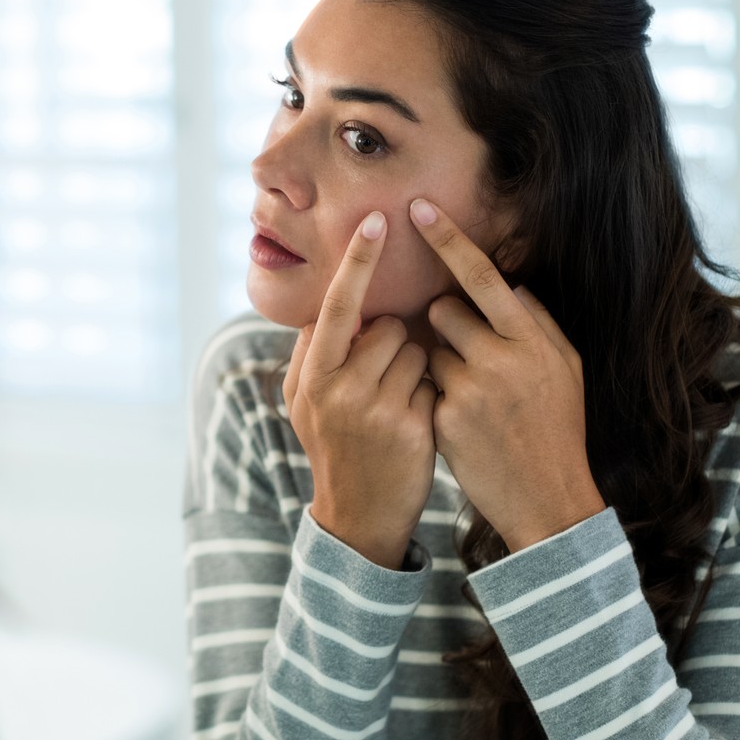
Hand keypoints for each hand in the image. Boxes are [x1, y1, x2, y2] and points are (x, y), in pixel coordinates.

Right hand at [283, 211, 437, 569]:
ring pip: (415, 349)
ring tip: (395, 405)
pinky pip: (433, 379)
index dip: (358, 262)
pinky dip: (430, 391)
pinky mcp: (411, 427)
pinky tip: (413, 423)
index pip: (337, 305)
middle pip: (386, 326)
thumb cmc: (336, 446)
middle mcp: (338, 390)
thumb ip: (316, 353)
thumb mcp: (306, 402)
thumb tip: (333, 303)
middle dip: (391, 341)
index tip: (376, 221)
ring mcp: (375, 410)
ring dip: (414, 366)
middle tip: (378, 382)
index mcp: (310, 376)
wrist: (357, 518)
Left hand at [408, 198, 605, 551]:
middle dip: (445, 324)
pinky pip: (426, 388)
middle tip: (471, 355)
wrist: (549, 500)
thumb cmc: (558, 428)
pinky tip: (466, 426)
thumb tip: (510, 286)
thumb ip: (536, 323)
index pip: (481, 277)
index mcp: (532, 340)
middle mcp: (501, 359)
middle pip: (443, 311)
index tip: (419, 208)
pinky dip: (437, 399)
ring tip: (475, 399)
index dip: (448, 240)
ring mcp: (471, 391)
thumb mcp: (565, 369)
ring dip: (441, 365)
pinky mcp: (445, 420)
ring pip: (430, 350)